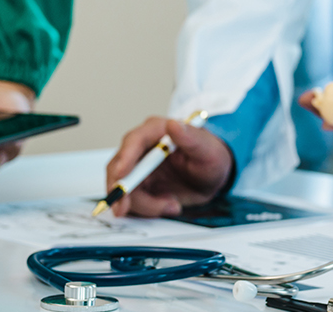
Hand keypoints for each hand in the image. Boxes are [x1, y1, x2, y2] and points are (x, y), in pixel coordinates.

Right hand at [106, 116, 233, 216]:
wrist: (213, 177)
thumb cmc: (211, 157)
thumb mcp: (207, 149)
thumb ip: (191, 138)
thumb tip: (173, 125)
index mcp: (156, 131)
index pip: (134, 141)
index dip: (125, 158)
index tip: (121, 176)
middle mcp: (141, 148)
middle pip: (119, 168)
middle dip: (122, 190)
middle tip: (126, 208)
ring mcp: (138, 167)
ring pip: (123, 188)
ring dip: (142, 204)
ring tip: (172, 206)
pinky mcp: (139, 185)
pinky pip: (131, 200)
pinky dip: (146, 209)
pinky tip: (168, 207)